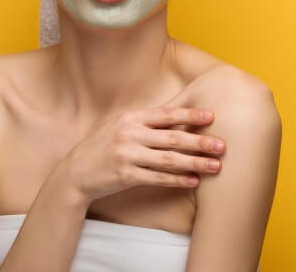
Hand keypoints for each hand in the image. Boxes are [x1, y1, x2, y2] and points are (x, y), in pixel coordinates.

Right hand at [60, 107, 225, 203]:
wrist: (74, 173)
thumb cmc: (101, 147)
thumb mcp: (118, 126)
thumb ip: (143, 122)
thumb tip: (176, 116)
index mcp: (131, 118)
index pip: (166, 114)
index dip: (190, 114)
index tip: (211, 116)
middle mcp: (129, 134)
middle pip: (172, 137)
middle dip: (199, 141)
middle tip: (222, 145)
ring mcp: (127, 155)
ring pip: (168, 159)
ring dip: (195, 162)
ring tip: (215, 166)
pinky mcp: (126, 176)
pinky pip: (157, 178)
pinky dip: (177, 179)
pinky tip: (194, 181)